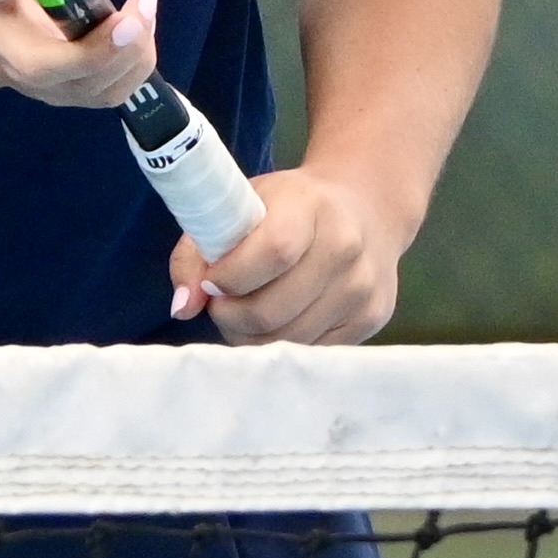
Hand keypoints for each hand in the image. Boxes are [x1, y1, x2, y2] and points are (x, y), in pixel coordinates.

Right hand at [0, 0, 164, 107]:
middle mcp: (3, 42)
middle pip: (42, 67)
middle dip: (93, 51)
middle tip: (132, 16)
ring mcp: (34, 78)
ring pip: (87, 86)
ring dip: (127, 53)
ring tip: (142, 10)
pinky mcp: (66, 94)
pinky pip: (108, 94)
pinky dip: (134, 66)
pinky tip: (138, 32)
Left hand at [177, 167, 405, 344]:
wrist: (365, 211)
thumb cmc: (290, 208)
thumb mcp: (242, 206)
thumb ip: (198, 251)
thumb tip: (184, 307)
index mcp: (312, 207)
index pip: (273, 252)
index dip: (230, 277)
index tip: (212, 281)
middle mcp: (346, 247)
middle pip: (271, 311)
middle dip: (230, 316)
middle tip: (223, 302)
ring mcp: (362, 288)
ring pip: (287, 340)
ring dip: (251, 336)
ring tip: (248, 310)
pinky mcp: (373, 318)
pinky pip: (310, 351)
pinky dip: (283, 344)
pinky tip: (281, 318)